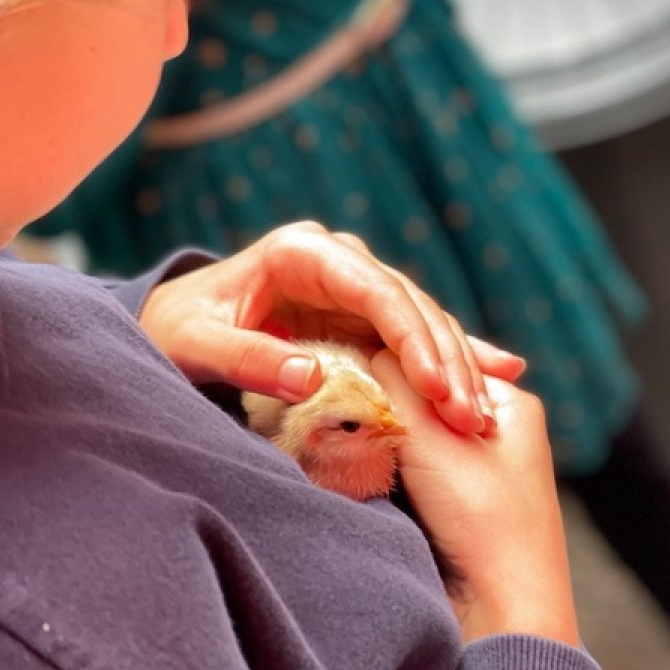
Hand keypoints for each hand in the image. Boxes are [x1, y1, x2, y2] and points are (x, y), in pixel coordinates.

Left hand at [139, 221, 525, 433]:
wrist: (172, 323)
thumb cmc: (176, 329)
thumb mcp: (197, 345)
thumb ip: (250, 359)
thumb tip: (315, 378)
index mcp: (301, 252)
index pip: (375, 289)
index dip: (412, 339)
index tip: (438, 389)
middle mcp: (336, 259)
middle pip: (408, 304)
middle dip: (444, 360)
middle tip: (470, 417)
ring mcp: (350, 283)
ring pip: (420, 319)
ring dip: (454, 365)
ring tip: (483, 413)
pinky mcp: (356, 311)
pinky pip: (410, 333)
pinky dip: (449, 355)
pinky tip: (497, 370)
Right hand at [371, 351, 578, 647]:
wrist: (502, 611)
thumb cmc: (483, 517)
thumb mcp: (431, 435)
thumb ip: (393, 381)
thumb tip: (363, 351)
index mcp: (508, 400)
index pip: (437, 358)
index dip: (395, 362)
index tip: (355, 369)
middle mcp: (496, 427)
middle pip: (424, 395)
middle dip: (388, 401)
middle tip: (353, 404)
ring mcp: (478, 465)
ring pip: (414, 432)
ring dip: (387, 436)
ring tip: (360, 436)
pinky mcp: (458, 500)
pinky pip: (414, 465)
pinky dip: (392, 465)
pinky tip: (374, 470)